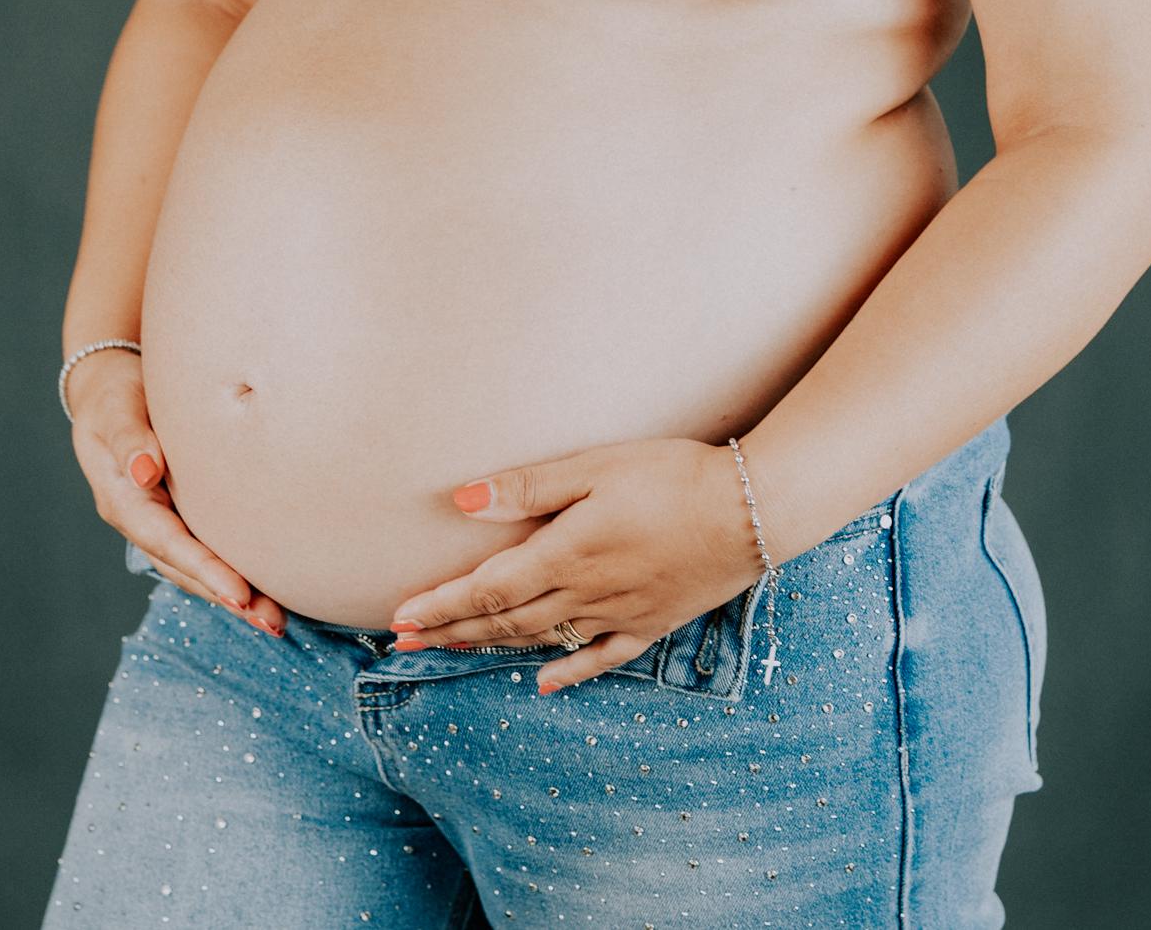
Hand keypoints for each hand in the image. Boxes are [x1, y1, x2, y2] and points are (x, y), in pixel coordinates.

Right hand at [64, 351, 287, 637]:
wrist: (108, 389)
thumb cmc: (114, 394)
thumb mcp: (115, 408)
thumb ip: (129, 438)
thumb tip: (145, 472)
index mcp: (122, 499)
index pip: (166, 541)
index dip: (203, 569)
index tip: (239, 594)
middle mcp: (139, 520)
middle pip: (183, 569)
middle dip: (226, 597)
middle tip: (271, 623)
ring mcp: (156, 522)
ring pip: (193, 569)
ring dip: (232, 597)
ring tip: (274, 620)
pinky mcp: (174, 516)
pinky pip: (200, 552)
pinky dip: (227, 574)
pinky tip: (260, 589)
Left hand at [387, 435, 760, 692]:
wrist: (750, 511)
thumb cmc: (669, 475)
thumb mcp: (594, 467)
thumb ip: (529, 488)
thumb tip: (462, 501)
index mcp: (565, 555)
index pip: (487, 589)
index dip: (441, 605)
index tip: (400, 619)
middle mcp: (586, 595)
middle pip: (504, 621)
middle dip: (450, 630)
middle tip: (403, 642)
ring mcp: (618, 615)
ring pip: (541, 639)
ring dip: (489, 646)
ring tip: (450, 650)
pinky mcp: (650, 623)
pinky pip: (599, 657)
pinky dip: (567, 672)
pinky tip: (544, 684)